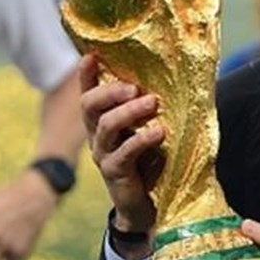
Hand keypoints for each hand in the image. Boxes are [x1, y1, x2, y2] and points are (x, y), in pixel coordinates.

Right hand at [79, 55, 164, 236]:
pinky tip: (159, 132)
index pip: (89, 91)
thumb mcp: (147, 127)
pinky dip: (141, 139)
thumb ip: (149, 106)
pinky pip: (124, 152)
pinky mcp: (114, 172)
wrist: (151, 204)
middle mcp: (97, 134)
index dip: (87, 74)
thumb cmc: (152, 158)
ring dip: (130, 111)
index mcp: (102, 119)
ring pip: (106, 125)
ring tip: (153, 102)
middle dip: (109, 91)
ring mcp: (103, 153)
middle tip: (133, 87)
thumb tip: (173, 75)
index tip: (91, 55)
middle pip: (90, 105)